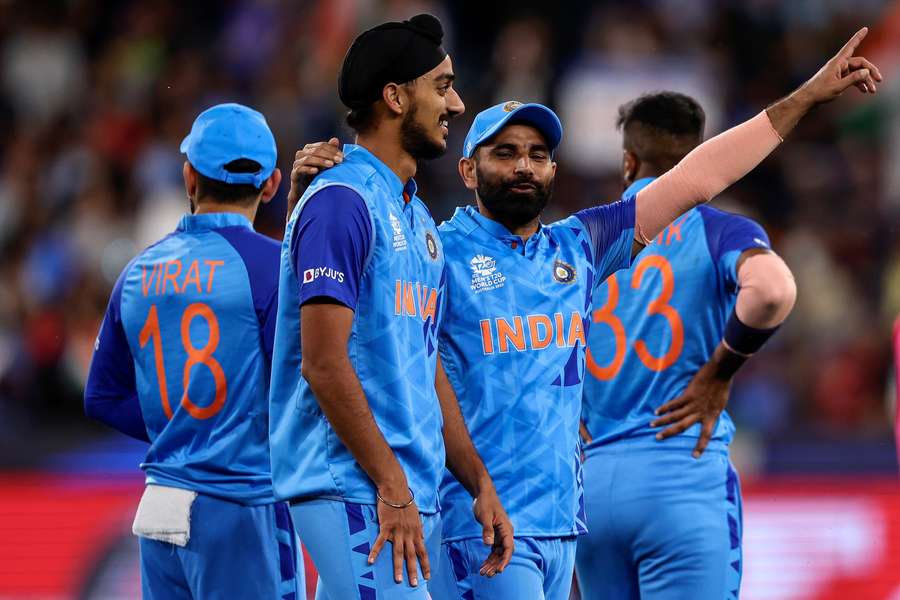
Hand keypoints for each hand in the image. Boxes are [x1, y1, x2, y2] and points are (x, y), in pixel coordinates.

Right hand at [286, 138, 342, 219]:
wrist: (306, 192)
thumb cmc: (317, 176)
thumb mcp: (326, 164)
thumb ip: (330, 152)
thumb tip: (335, 140)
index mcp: (309, 150)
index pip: (321, 145)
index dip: (332, 150)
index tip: (342, 157)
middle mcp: (301, 154)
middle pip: (315, 150)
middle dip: (329, 155)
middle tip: (339, 161)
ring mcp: (297, 164)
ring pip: (308, 158)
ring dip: (321, 161)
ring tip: (331, 165)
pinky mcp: (294, 174)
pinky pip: (300, 169)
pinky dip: (308, 169)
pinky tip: (316, 171)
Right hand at [368, 488, 429, 586]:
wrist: (395, 489)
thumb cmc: (406, 501)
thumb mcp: (416, 516)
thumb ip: (417, 528)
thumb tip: (421, 537)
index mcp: (417, 531)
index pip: (423, 551)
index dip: (425, 564)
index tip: (427, 576)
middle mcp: (409, 533)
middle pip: (411, 555)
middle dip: (413, 570)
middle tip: (414, 584)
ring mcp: (397, 531)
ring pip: (398, 552)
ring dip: (398, 567)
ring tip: (398, 579)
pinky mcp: (386, 527)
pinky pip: (380, 542)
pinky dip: (375, 552)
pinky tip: (370, 561)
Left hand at [472, 485, 513, 576]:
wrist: (483, 494)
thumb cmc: (485, 503)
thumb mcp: (484, 515)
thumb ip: (487, 530)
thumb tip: (488, 544)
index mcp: (506, 529)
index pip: (508, 548)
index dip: (505, 560)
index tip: (499, 570)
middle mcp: (506, 534)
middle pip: (503, 554)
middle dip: (496, 565)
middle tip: (487, 575)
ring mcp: (500, 536)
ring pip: (498, 554)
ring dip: (492, 563)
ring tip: (483, 573)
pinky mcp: (494, 536)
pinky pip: (494, 550)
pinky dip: (489, 558)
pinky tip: (483, 566)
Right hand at [650, 362, 730, 458]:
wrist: (720, 372)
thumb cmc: (722, 386)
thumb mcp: (720, 403)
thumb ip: (711, 411)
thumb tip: (703, 414)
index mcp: (711, 416)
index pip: (706, 435)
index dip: (701, 446)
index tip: (695, 457)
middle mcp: (701, 413)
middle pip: (683, 427)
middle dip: (669, 433)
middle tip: (658, 438)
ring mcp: (694, 404)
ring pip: (675, 416)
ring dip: (662, 421)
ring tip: (652, 425)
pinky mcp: (688, 395)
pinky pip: (674, 404)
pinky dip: (664, 408)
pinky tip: (656, 411)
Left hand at [766, 28, 882, 137]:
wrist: (807, 100)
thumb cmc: (819, 92)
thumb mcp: (837, 87)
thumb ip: (853, 79)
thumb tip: (866, 71)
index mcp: (837, 63)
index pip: (850, 47)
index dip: (858, 38)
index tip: (865, 29)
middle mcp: (839, 65)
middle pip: (860, 63)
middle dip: (870, 71)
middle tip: (879, 80)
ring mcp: (839, 72)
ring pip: (857, 72)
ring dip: (866, 80)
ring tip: (872, 91)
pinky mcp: (838, 79)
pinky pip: (852, 78)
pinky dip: (859, 83)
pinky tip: (864, 91)